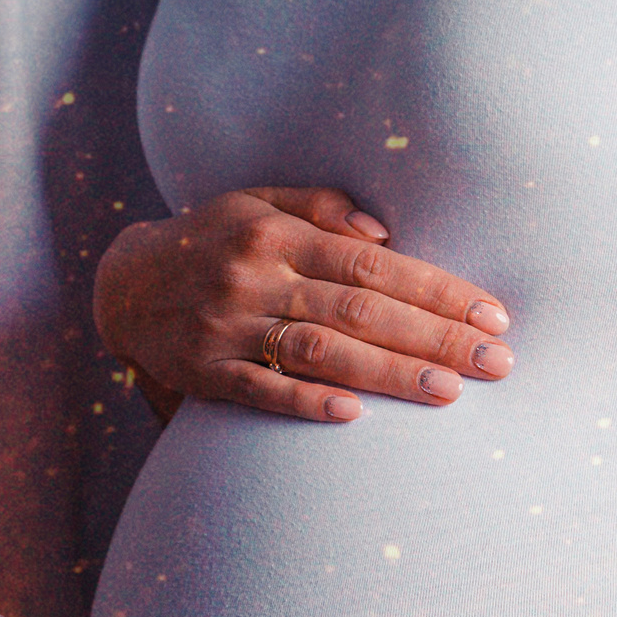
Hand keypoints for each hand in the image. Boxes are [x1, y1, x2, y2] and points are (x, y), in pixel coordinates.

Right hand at [95, 187, 514, 422]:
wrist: (120, 285)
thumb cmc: (209, 240)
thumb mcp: (254, 201)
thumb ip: (321, 207)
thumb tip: (387, 232)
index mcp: (275, 234)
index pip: (372, 264)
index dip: (435, 290)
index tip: (490, 314)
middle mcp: (253, 277)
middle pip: (359, 310)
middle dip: (434, 337)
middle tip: (497, 361)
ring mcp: (226, 328)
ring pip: (319, 351)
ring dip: (388, 373)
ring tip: (450, 391)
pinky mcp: (202, 372)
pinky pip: (257, 390)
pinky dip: (304, 402)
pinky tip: (354, 415)